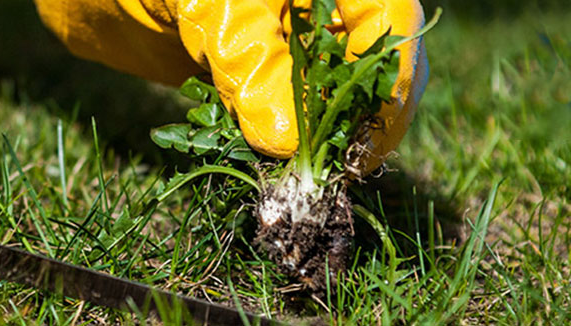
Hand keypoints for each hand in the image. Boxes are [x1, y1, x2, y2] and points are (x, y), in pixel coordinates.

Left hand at [35, 0, 428, 172]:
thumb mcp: (213, 8)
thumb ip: (253, 66)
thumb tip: (288, 143)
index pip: (389, 23)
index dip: (387, 86)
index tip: (365, 145)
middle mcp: (314, 2)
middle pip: (365, 63)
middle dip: (351, 117)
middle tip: (326, 170)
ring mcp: (282, 34)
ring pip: (322, 92)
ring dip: (309, 135)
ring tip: (289, 170)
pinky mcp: (247, 64)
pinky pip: (276, 106)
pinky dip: (268, 135)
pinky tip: (255, 154)